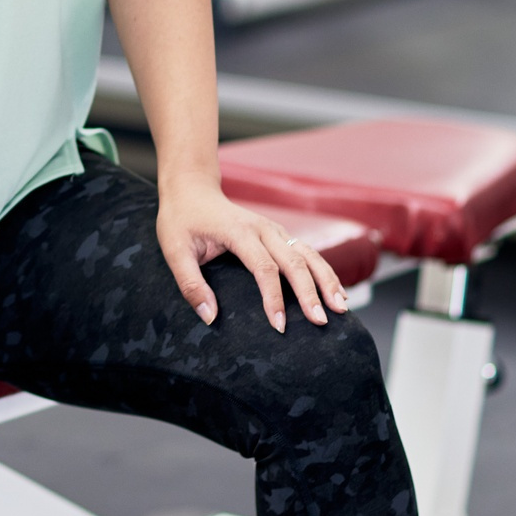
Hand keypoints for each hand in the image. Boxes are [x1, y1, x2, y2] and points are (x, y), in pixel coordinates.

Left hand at [155, 176, 349, 332]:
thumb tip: (210, 317)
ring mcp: (275, 230)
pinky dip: (324, 272)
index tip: (280, 325)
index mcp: (239, 231)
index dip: (274, 298)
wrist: (192, 190)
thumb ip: (190, 284)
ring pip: (309, 255)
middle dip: (310, 293)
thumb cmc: (181, 221)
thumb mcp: (174, 251)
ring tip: (341, 308)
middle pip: (294, 262)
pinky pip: (308, 253)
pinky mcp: (280, 235)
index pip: (263, 268)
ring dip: (326, 281)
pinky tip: (336, 293)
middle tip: (321, 322)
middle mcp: (263, 228)